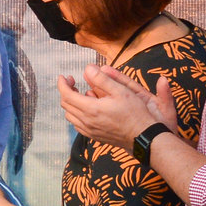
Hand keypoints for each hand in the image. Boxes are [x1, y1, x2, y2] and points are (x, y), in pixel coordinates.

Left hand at [57, 65, 175, 149]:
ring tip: (80, 93)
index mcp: (91, 109)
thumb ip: (102, 79)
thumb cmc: (134, 112)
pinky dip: (76, 114)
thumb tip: (87, 68)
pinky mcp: (93, 136)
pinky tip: (86, 108)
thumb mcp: (121, 91)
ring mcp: (88, 130)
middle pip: (66, 105)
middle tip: (73, 82)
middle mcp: (86, 121)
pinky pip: (77, 124)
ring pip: (70, 115)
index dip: (62, 84)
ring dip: (71, 103)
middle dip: (66, 91)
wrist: (142, 136)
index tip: (64, 76)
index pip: (67, 95)